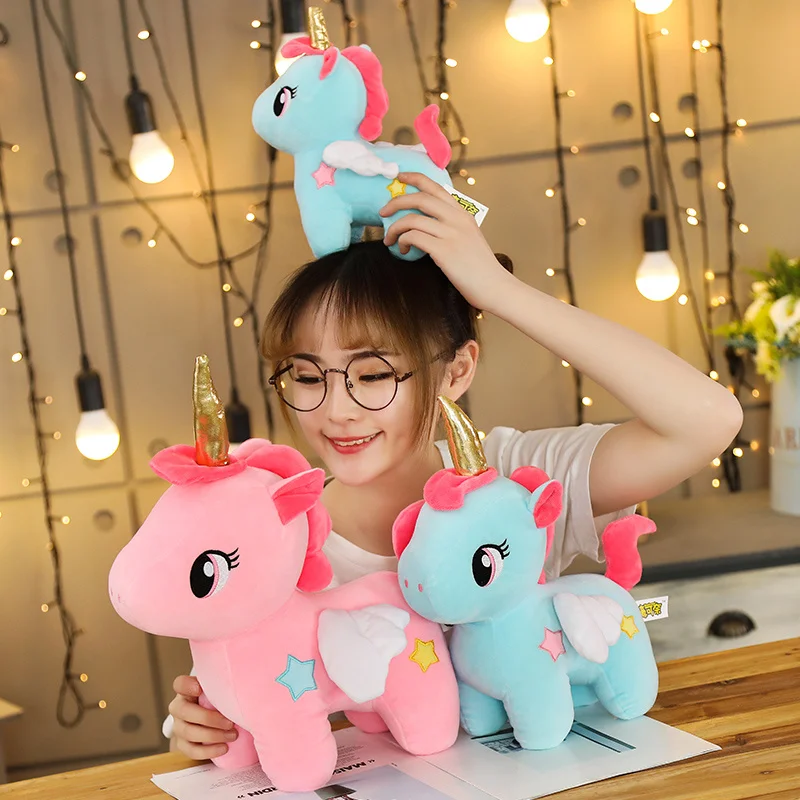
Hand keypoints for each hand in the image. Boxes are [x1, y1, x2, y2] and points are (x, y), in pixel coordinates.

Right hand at [168, 674, 237, 760]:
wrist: (210, 717)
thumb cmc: (216, 699)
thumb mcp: (216, 690)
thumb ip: (222, 686)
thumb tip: (243, 682)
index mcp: (186, 690)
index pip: (180, 684)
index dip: (187, 686)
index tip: (200, 689)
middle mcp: (178, 708)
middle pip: (185, 712)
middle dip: (209, 718)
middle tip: (230, 723)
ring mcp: (178, 727)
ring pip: (189, 733)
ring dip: (213, 736)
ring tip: (233, 735)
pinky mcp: (182, 744)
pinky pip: (192, 751)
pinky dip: (209, 751)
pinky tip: (224, 748)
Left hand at [379, 172, 515, 311]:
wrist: (495, 287)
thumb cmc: (480, 269)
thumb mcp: (469, 238)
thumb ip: (452, 227)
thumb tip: (426, 225)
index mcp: (463, 214)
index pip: (436, 187)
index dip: (415, 178)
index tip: (400, 177)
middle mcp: (457, 219)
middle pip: (419, 198)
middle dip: (396, 202)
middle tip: (382, 212)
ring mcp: (451, 234)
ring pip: (412, 219)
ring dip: (394, 228)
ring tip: (389, 240)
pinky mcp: (444, 251)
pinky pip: (413, 237)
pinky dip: (402, 242)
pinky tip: (403, 250)